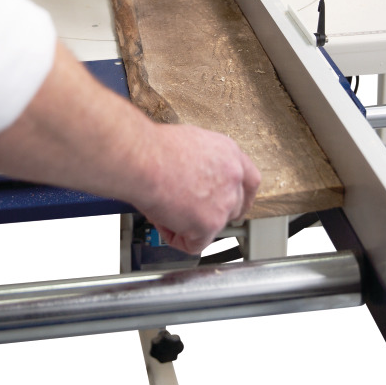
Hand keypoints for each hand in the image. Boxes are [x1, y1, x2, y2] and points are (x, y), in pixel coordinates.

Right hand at [0, 44, 259, 255]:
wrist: (135, 156)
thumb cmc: (144, 143)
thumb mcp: (178, 140)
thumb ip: (190, 157)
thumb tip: (174, 158)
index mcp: (227, 151)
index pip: (250, 178)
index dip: (238, 195)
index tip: (228, 205)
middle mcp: (232, 175)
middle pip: (236, 207)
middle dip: (211, 215)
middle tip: (187, 216)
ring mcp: (223, 200)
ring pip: (213, 228)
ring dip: (186, 224)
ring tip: (162, 209)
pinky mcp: (208, 222)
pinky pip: (195, 244)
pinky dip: (174, 237)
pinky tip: (158, 218)